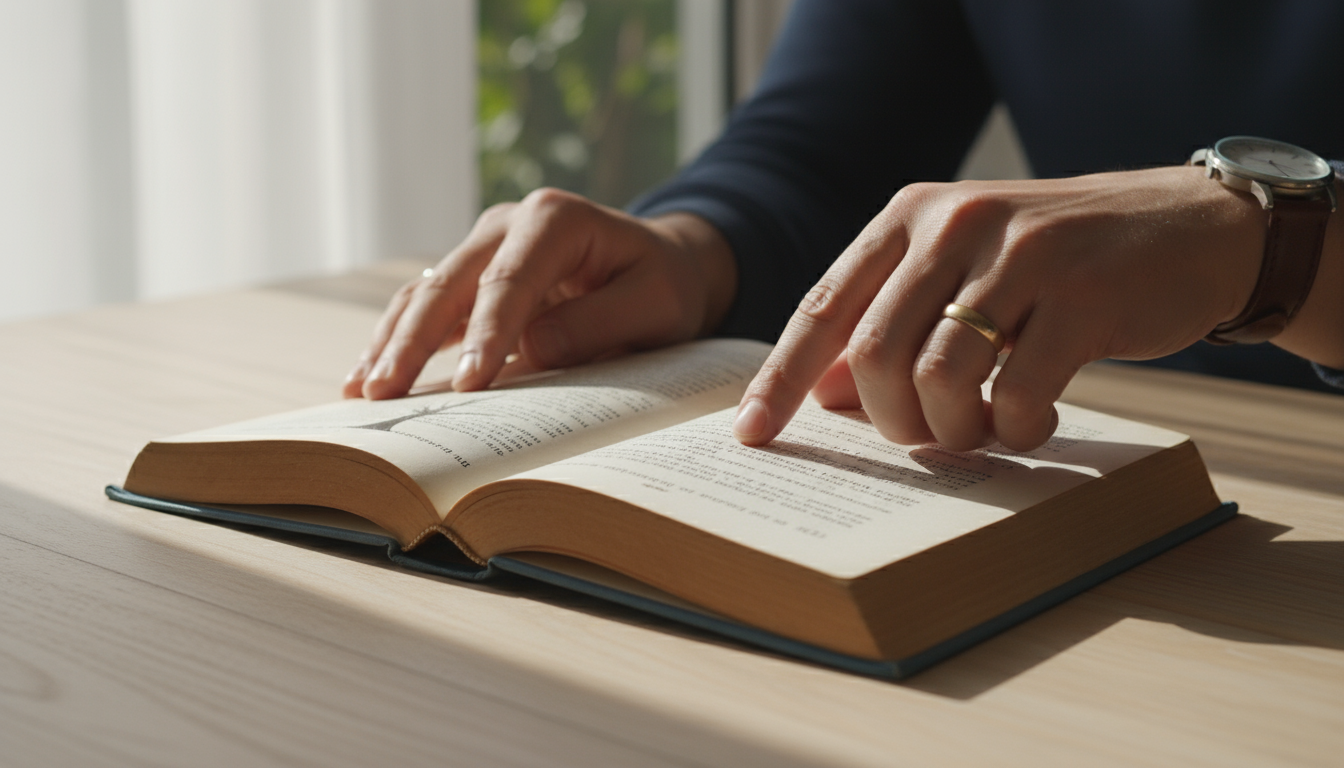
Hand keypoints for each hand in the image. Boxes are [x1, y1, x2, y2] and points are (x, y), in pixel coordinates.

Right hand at [343, 188, 736, 398]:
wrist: (665, 265)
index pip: (509, 281)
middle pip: (450, 283)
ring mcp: (484, 247)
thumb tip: (529, 351)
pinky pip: (427, 306)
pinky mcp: (474, 277)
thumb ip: (597, 324)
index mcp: (555, 219)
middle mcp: (509, 224)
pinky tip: (370, 375)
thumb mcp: (656, 306)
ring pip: (426, 292)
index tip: (471, 385)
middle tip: (386, 393)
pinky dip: (398, 339)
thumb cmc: (664, 285)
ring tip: (365, 392)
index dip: (486, 335)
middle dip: (414, 341)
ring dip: (393, 342)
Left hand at [733, 165, 1271, 452]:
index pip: (825, 307)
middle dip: (890, 422)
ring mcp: (1021, 254)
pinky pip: (1017, 395)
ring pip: (938, 379)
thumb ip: (892, 325)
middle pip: (874, 355)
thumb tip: (820, 397)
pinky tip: (1033, 423)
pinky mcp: (1083, 293)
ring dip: (953, 432)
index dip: (782, 378)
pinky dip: (1017, 431)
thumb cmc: (1058, 267)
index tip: (755, 436)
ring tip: (982, 432)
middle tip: (925, 438)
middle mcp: (956, 223)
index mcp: (912, 216)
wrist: (1189, 229)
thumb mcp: (964, 278)